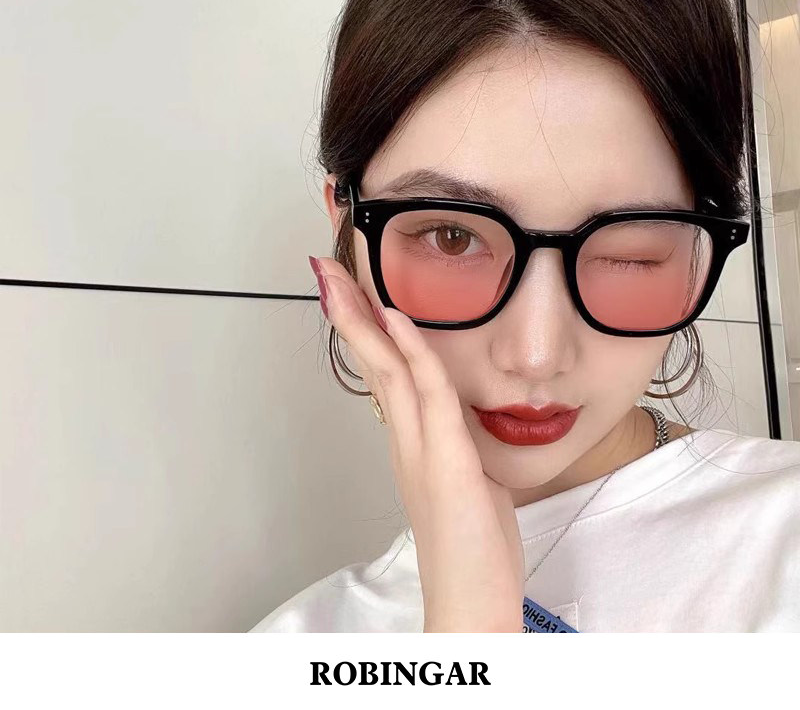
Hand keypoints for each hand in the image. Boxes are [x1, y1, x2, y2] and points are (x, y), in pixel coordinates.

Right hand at [311, 256, 523, 632]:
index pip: (384, 375)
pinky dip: (410, 352)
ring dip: (364, 321)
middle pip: (372, 364)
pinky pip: (427, 393)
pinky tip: (396, 319)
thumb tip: (461, 428)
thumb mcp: (469, 485)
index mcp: (413, 444)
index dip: (366, 332)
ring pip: (387, 371)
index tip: (350, 294)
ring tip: (340, 281)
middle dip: (349, 314)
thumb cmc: (473, 550)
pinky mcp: (444, 462)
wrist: (471, 605)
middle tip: (324, 271)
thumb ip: (458, 449)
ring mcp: (420, 451)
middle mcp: (407, 442)